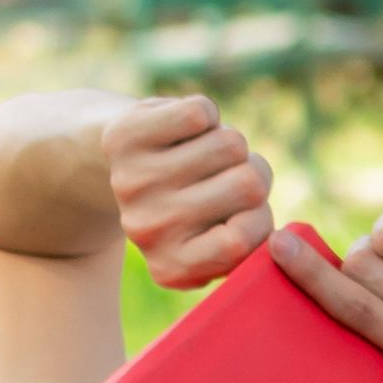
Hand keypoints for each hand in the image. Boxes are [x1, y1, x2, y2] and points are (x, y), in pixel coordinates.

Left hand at [102, 95, 275, 290]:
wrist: (128, 164)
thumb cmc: (200, 203)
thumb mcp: (226, 237)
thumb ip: (254, 240)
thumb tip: (259, 233)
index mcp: (174, 269)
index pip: (244, 241)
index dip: (260, 216)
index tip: (245, 211)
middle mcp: (146, 231)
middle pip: (248, 184)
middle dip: (251, 171)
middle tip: (224, 175)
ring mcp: (130, 184)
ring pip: (229, 144)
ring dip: (227, 140)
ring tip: (202, 152)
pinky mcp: (122, 139)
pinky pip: (200, 113)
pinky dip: (207, 114)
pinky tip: (184, 130)